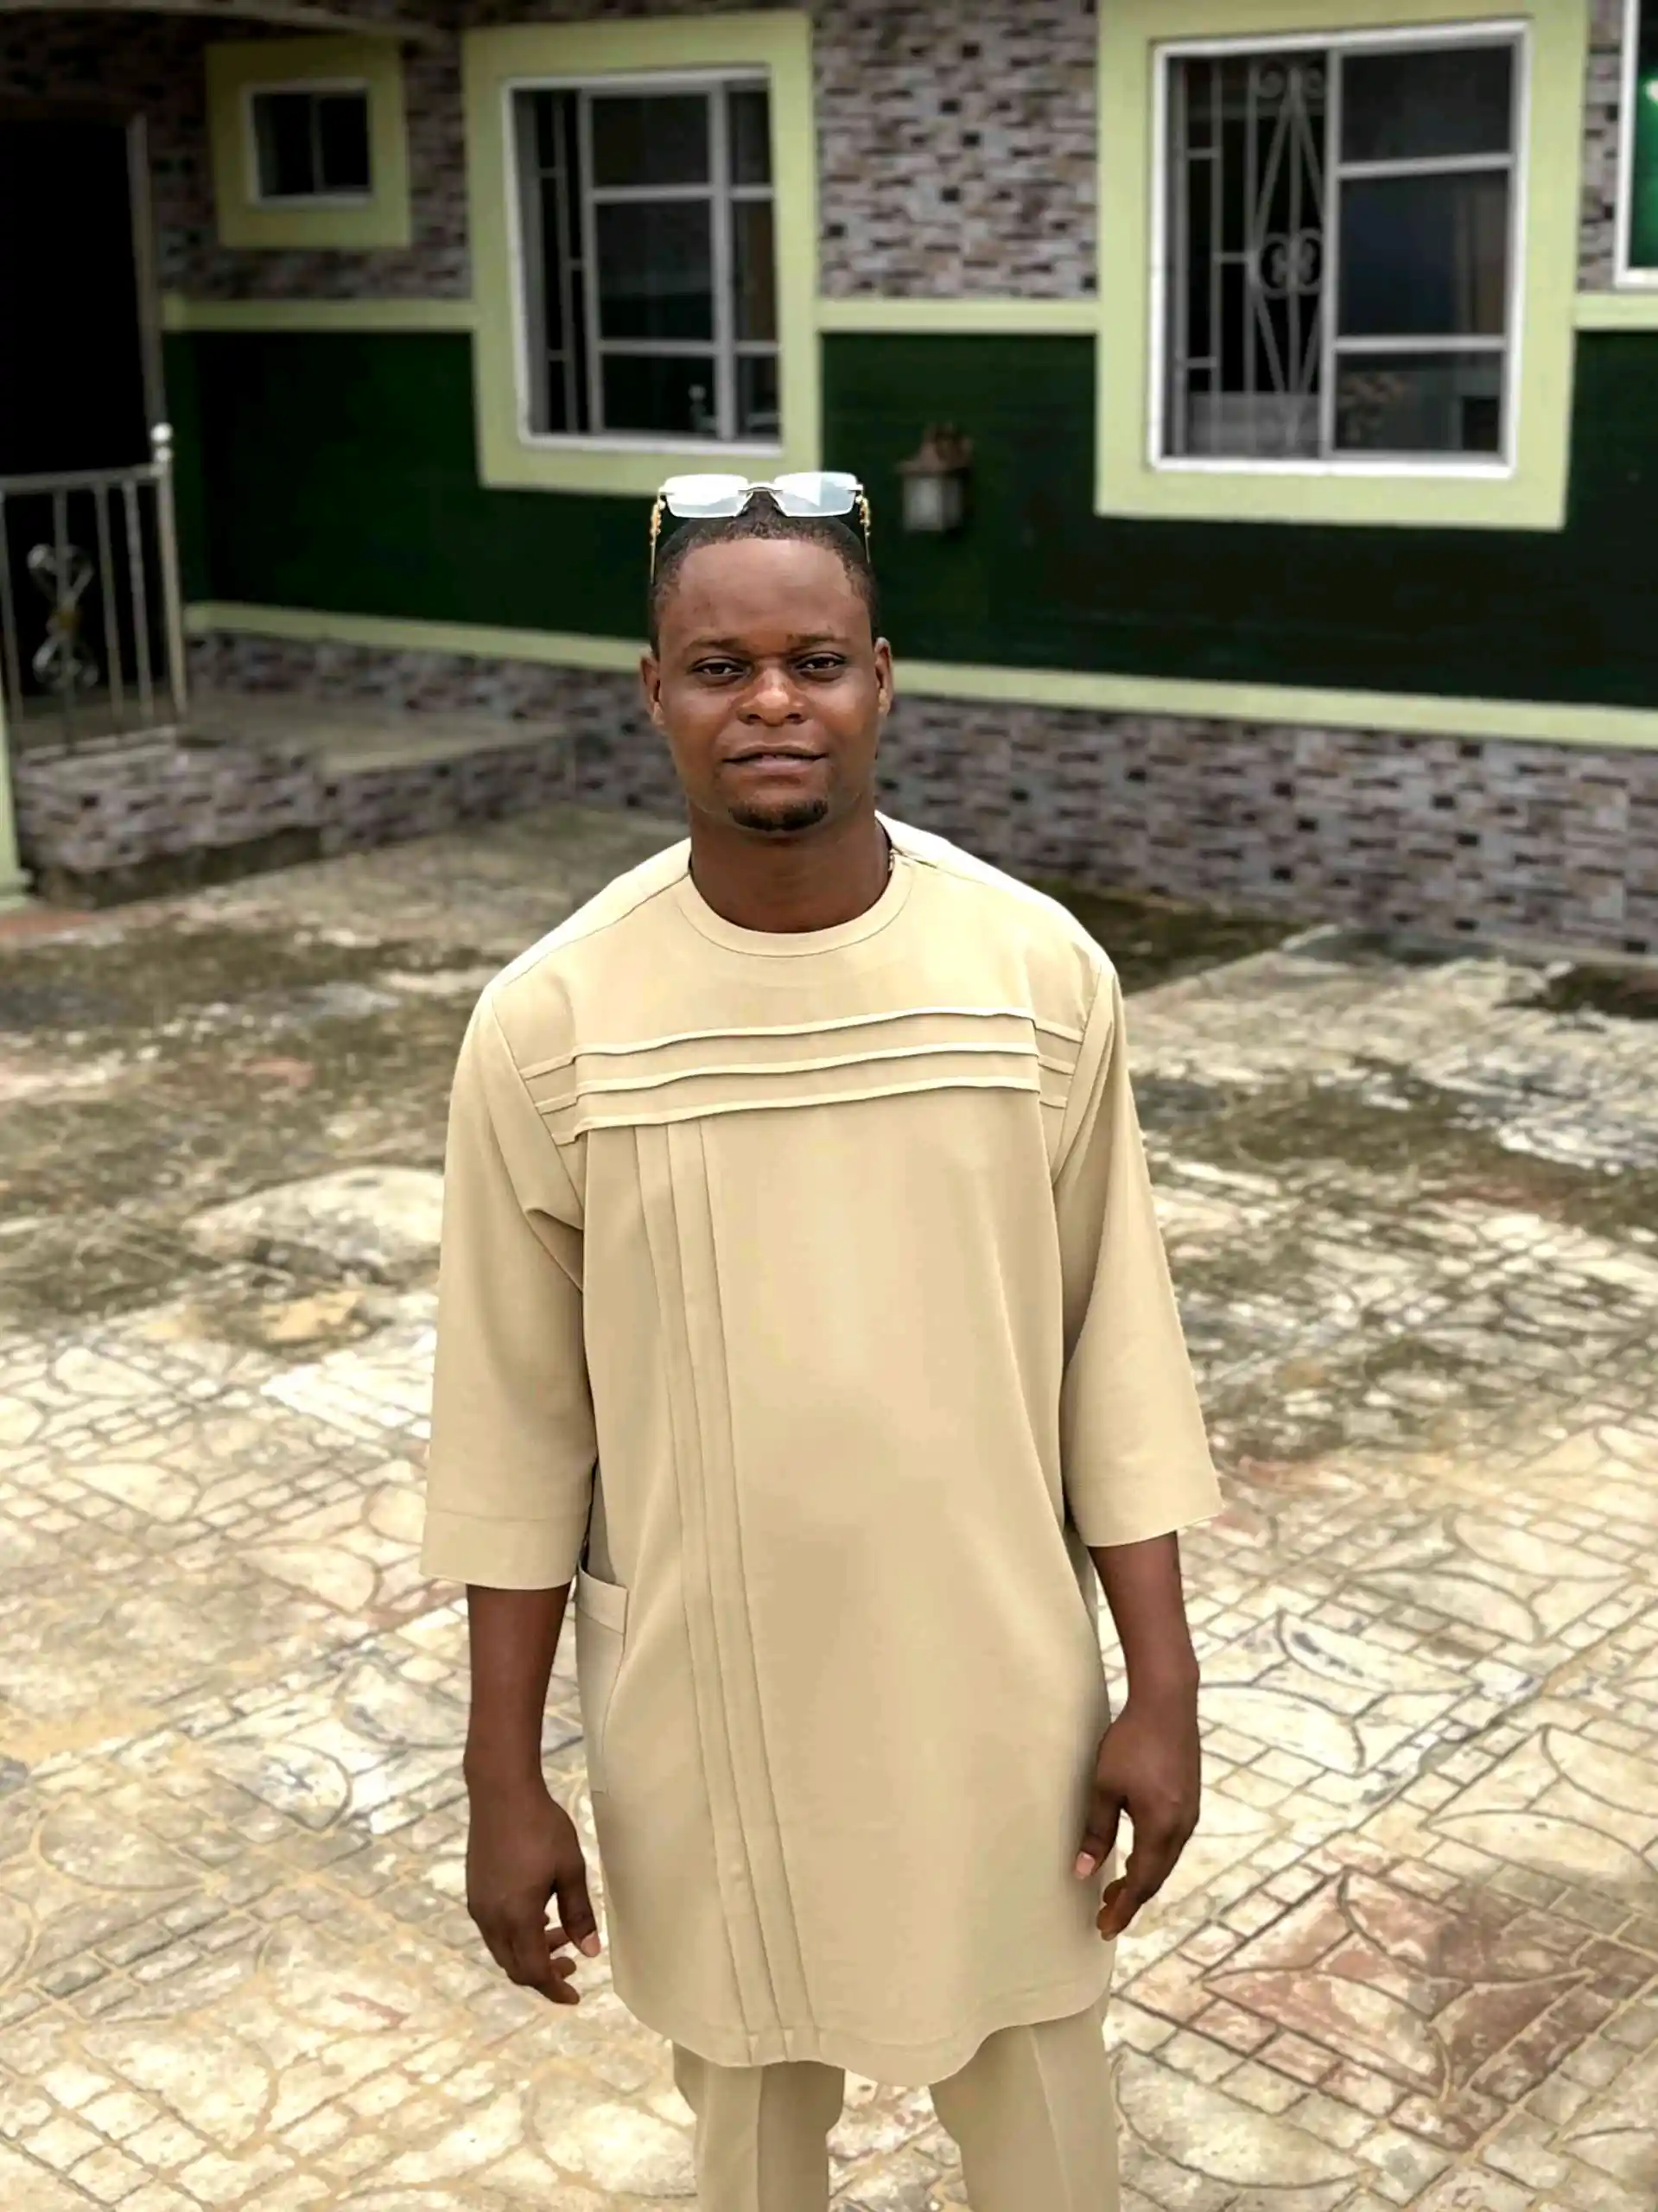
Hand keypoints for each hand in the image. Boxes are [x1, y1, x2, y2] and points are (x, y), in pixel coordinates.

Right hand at [466, 1772, 600, 2003]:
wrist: (501, 1792)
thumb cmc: (541, 1827)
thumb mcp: (571, 1869)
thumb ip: (579, 1914)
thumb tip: (590, 1952)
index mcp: (516, 1918)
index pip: (533, 1972)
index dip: (554, 1988)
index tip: (574, 1996)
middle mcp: (491, 1919)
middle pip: (514, 1967)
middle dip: (544, 1972)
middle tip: (572, 1962)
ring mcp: (478, 1905)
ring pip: (503, 1949)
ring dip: (530, 1951)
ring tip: (560, 1933)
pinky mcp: (475, 1891)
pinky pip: (494, 1930)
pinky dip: (516, 1934)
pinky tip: (538, 1914)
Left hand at [1073, 1691, 1200, 1939]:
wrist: (1168, 1702)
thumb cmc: (1131, 1741)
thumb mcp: (1104, 1786)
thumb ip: (1096, 1831)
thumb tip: (1082, 1871)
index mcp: (1161, 1827)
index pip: (1141, 1882)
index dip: (1123, 1908)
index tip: (1105, 1928)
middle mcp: (1182, 1826)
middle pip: (1156, 1876)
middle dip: (1132, 1899)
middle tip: (1106, 1916)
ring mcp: (1190, 1812)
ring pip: (1165, 1859)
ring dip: (1143, 1877)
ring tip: (1117, 1890)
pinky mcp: (1189, 1799)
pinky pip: (1171, 1841)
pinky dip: (1153, 1857)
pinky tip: (1137, 1854)